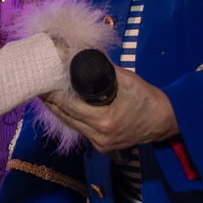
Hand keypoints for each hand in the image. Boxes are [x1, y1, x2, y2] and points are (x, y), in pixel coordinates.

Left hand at [43, 65, 178, 155]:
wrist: (165, 120)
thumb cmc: (147, 98)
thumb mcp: (126, 79)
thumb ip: (103, 70)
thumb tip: (82, 56)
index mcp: (104, 119)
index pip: (68, 106)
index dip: (53, 94)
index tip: (42, 81)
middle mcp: (99, 136)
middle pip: (65, 117)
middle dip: (50, 102)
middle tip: (38, 85)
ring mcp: (100, 144)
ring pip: (71, 125)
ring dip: (58, 110)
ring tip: (46, 95)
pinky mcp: (103, 146)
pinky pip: (80, 130)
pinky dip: (71, 118)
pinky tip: (63, 107)